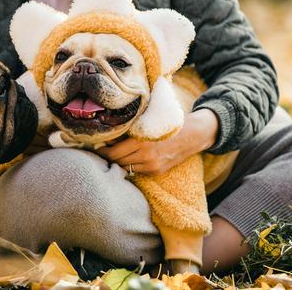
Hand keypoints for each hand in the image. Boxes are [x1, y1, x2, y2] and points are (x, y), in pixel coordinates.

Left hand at [97, 108, 219, 174]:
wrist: (192, 135)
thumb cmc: (167, 123)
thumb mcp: (147, 121)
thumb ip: (129, 129)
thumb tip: (109, 135)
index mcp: (141, 141)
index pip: (114, 153)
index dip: (103, 151)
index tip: (98, 146)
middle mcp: (146, 156)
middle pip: (118, 161)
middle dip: (109, 156)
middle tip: (103, 150)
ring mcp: (152, 165)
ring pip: (126, 168)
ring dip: (119, 161)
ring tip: (115, 153)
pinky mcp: (157, 171)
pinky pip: (136, 170)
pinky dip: (131, 164)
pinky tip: (129, 157)